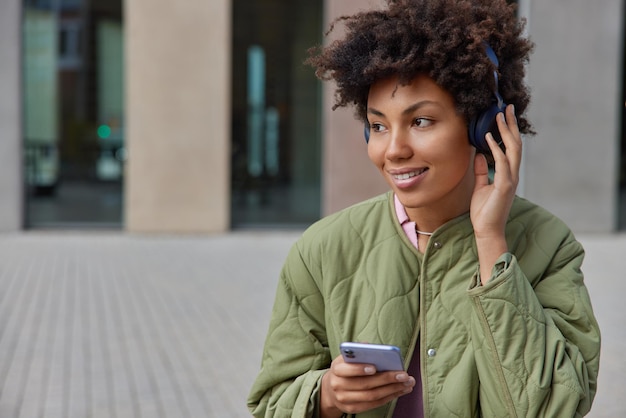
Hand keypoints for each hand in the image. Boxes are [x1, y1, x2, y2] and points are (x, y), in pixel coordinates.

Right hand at [320, 354, 414, 416]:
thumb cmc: (345, 369)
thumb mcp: (347, 358)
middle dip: (387, 379)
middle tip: (404, 374)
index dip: (360, 369)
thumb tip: (371, 346)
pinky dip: (389, 397)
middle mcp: (338, 385)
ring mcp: (344, 399)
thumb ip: (358, 351)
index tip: (375, 367)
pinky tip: (400, 390)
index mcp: (336, 368)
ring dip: (393, 390)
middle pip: (365, 384)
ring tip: (407, 383)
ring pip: (372, 396)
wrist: (331, 389)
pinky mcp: (352, 408)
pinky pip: (374, 404)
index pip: (346, 369)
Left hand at [471, 104, 520, 281]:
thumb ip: (482, 171)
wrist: (486, 230)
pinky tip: (488, 138)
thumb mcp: (480, 186)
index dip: (508, 130)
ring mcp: (510, 180)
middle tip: (506, 107)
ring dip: (505, 132)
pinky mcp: (504, 187)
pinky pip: (502, 164)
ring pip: (512, 150)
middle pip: (515, 144)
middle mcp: (512, 174)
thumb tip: (480, 155)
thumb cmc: (483, 211)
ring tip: (498, 117)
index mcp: (508, 173)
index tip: (503, 115)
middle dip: (510, 125)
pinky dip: (496, 149)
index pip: (511, 147)